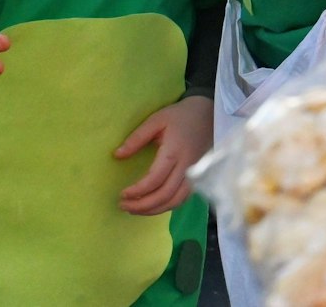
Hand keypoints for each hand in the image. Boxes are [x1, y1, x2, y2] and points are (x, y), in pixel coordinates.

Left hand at [114, 95, 212, 215]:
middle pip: (165, 195)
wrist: (208, 114)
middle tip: (124, 206)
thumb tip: (117, 155)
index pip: (155, 180)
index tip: (122, 194)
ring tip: (135, 210)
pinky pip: (183, 198)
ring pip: (175, 201)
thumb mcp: (156, 120)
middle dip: (143, 206)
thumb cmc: (180, 116)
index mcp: (174, 151)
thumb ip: (137, 138)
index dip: (137, 191)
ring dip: (154, 210)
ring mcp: (194, 174)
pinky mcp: (198, 177)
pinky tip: (154, 205)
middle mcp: (186, 167)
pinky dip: (167, 206)